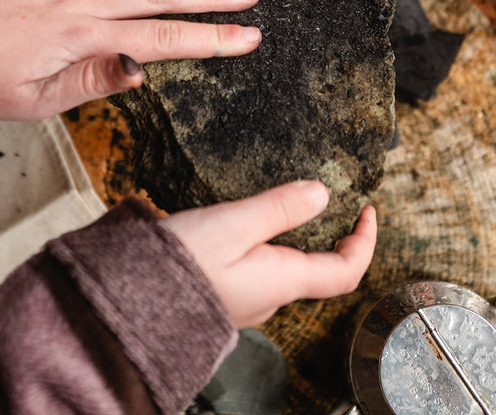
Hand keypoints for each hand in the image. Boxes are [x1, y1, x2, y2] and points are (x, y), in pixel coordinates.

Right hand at [164, 181, 376, 328]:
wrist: (127, 302)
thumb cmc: (178, 265)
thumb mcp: (233, 225)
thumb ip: (279, 207)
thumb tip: (322, 194)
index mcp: (281, 280)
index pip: (346, 271)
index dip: (365, 241)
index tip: (368, 209)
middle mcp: (270, 295)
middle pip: (321, 269)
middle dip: (334, 235)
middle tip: (332, 199)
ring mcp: (248, 297)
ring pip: (290, 267)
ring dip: (302, 236)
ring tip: (292, 201)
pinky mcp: (225, 292)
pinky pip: (263, 267)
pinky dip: (273, 242)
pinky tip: (252, 220)